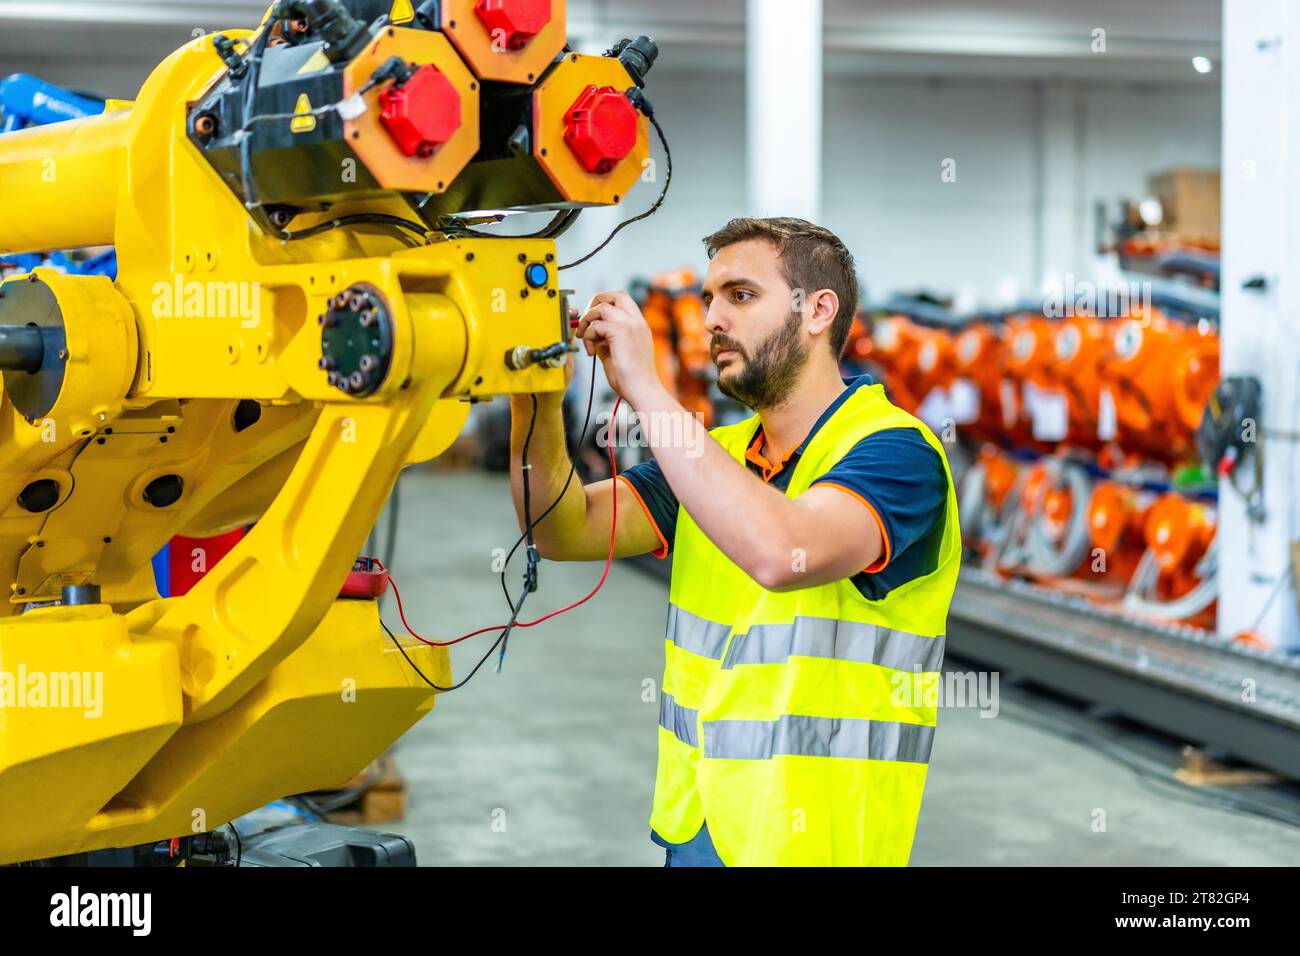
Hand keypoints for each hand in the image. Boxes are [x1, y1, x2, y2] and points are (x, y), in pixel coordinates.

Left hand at [574, 290, 662, 406]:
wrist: (642, 389)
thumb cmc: (631, 378)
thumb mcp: (617, 352)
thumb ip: (606, 340)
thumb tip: (592, 334)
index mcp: (638, 325)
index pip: (621, 301)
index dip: (604, 305)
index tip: (593, 322)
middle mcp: (636, 321)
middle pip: (614, 295)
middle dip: (595, 303)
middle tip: (587, 321)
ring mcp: (630, 324)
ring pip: (602, 307)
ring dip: (587, 321)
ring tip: (585, 339)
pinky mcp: (621, 332)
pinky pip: (596, 325)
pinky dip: (588, 336)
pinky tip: (591, 351)